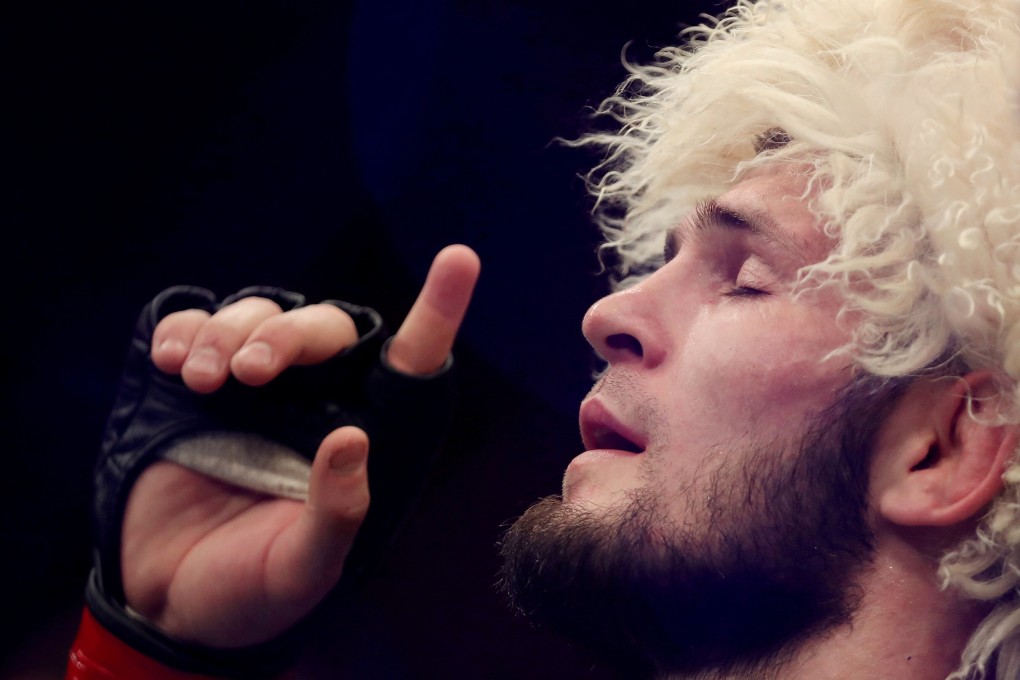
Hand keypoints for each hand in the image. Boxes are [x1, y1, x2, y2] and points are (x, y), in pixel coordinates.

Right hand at [119, 245, 479, 647]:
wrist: (169, 601)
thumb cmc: (254, 587)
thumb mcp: (303, 569)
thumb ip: (335, 514)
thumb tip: (351, 440)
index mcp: (359, 437)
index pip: (409, 364)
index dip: (436, 310)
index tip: (460, 259)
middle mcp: (312, 400)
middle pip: (322, 327)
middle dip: (285, 335)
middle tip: (250, 373)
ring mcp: (250, 389)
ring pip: (256, 313)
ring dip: (228, 333)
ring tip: (202, 380)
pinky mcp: (190, 386)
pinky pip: (193, 327)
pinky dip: (183, 329)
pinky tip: (171, 361)